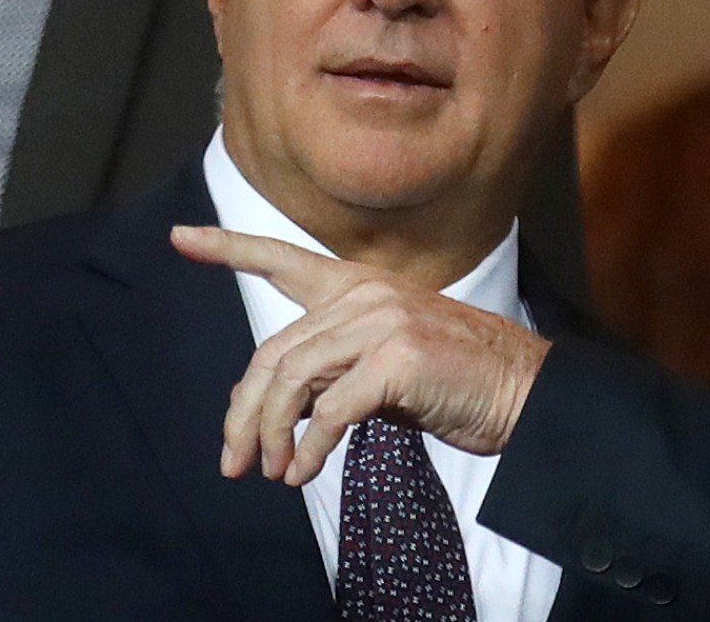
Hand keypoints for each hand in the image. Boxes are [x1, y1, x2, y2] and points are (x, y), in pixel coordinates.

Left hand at [170, 224, 552, 486]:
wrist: (528, 392)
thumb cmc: (461, 382)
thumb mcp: (388, 363)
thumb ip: (336, 367)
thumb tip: (279, 407)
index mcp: (364, 287)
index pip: (286, 259)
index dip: (229, 248)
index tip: (181, 237)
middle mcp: (368, 294)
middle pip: (273, 352)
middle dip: (244, 413)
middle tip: (234, 462)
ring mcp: (383, 322)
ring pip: (292, 380)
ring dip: (271, 435)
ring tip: (270, 472)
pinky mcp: (397, 360)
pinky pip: (329, 412)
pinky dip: (308, 449)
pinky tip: (304, 472)